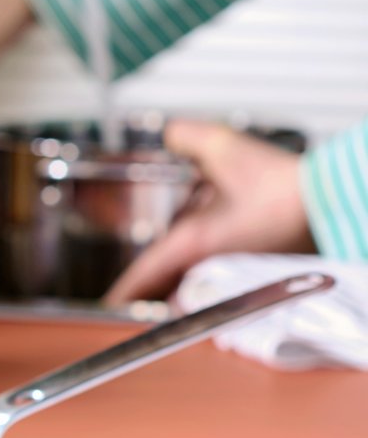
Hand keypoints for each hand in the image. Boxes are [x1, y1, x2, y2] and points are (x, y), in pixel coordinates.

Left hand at [106, 122, 314, 303]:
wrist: (332, 203)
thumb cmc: (285, 185)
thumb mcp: (224, 147)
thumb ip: (186, 136)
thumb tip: (170, 133)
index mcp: (194, 245)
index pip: (143, 278)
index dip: (121, 292)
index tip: (106, 303)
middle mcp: (210, 266)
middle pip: (164, 288)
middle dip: (146, 289)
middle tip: (129, 291)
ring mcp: (232, 273)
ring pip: (191, 284)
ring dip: (175, 279)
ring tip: (161, 275)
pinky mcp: (253, 271)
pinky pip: (216, 279)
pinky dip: (204, 271)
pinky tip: (208, 252)